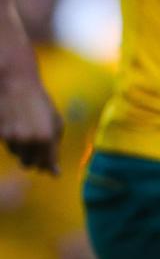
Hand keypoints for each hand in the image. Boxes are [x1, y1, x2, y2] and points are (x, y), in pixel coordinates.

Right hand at [0, 41, 61, 174]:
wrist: (16, 85)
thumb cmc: (39, 103)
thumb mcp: (55, 121)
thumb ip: (55, 146)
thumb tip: (54, 173)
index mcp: (47, 137)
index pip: (47, 164)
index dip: (49, 167)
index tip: (52, 170)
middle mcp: (29, 140)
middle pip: (29, 164)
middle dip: (34, 158)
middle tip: (36, 144)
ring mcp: (12, 138)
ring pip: (16, 154)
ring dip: (22, 146)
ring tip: (26, 126)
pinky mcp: (0, 134)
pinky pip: (7, 145)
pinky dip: (12, 139)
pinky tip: (16, 124)